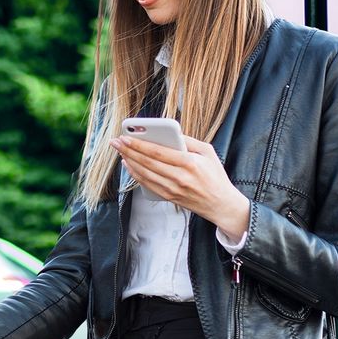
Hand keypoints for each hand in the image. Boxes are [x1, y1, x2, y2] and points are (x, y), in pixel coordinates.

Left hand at [110, 134, 250, 239]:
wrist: (221, 204)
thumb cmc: (215, 176)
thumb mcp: (208, 152)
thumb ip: (189, 141)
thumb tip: (170, 133)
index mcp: (189, 163)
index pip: (157, 152)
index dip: (139, 144)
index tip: (126, 136)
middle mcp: (179, 177)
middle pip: (147, 162)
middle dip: (129, 150)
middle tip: (116, 142)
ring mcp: (172, 189)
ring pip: (144, 174)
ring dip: (129, 162)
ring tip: (120, 151)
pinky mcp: (169, 197)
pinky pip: (147, 185)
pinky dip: (136, 175)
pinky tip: (129, 165)